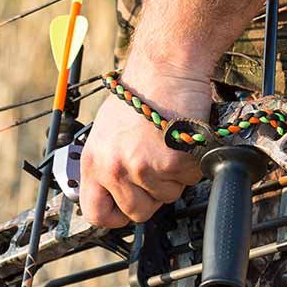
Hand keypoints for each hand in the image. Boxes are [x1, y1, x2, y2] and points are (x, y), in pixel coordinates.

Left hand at [80, 60, 210, 226]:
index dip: (115, 216)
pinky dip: (191, 165)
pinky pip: (187, 181)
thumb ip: (108, 163)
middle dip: (152, 197)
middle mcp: (113, 167)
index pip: (95, 212)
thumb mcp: (106, 133)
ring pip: (166, 197)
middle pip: (137, 212)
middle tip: (156, 168)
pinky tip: (181, 142)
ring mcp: (141, 167)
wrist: (164, 70)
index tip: (126, 209)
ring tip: (168, 146)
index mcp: (94, 161)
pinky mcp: (169, 162)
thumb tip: (113, 191)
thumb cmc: (140, 95)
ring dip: (174, 177)